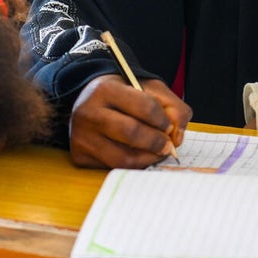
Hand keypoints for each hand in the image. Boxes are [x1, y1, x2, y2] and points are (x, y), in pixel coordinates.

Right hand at [68, 75, 191, 168]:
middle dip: (156, 142)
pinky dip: (131, 166)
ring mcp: (80, 136)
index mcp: (105, 89)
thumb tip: (177, 136)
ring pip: (122, 158)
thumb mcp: (149, 89)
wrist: (90, 100)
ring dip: (147, 159)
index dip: (163, 120)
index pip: (144, 106)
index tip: (169, 127)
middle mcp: (88, 112)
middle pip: (131, 133)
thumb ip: (173, 106)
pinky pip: (112, 168)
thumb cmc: (123, 95)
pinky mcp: (79, 156)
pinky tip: (138, 156)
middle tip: (168, 145)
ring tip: (156, 152)